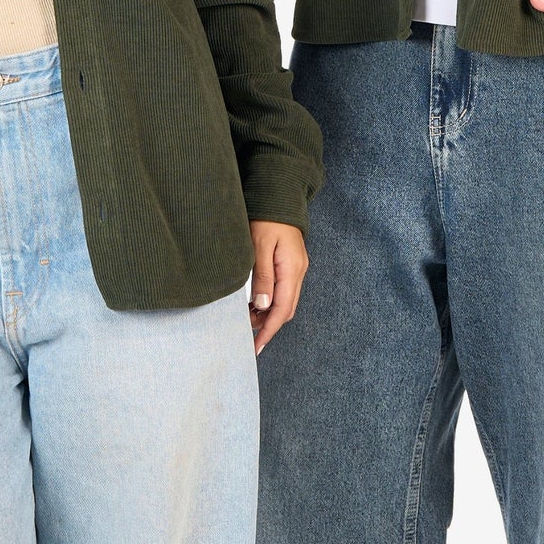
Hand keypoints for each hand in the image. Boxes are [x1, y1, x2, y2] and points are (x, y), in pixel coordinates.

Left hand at [249, 221, 308, 354]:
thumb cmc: (267, 218)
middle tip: (246, 333)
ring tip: (245, 317)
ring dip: (267, 313)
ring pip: (284, 301)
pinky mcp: (291, 264)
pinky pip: (283, 290)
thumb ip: (262, 276)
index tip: (256, 347)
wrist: (279, 195)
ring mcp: (296, 268)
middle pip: (286, 309)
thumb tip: (263, 306)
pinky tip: (255, 301)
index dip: (269, 331)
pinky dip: (269, 301)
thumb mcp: (260, 246)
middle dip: (267, 325)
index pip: (282, 310)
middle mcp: (298, 272)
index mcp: (292, 269)